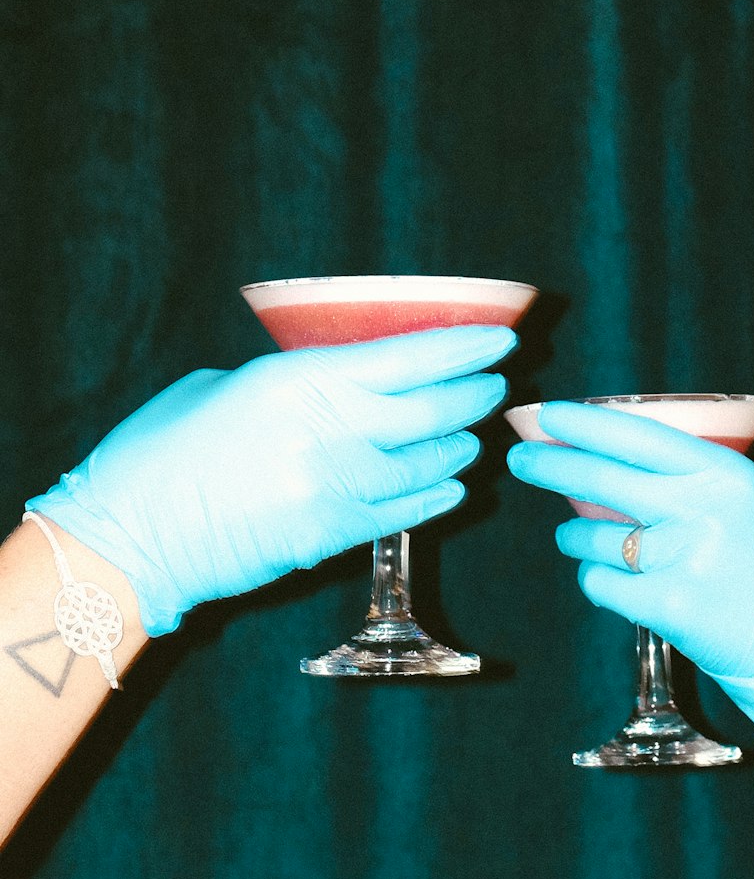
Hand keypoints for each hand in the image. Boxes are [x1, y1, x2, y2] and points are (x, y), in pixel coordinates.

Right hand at [27, 325, 516, 635]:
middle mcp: (329, 432)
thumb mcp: (224, 388)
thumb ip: (294, 382)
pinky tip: (454, 484)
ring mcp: (336, 489)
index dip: (463, 347)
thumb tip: (344, 381)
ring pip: (432, 463)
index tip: (499, 339)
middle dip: (476, 394)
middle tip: (495, 384)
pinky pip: (410, 512)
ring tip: (471, 432)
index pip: (408, 358)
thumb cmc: (160, 451)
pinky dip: (439, 495)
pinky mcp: (334, 537)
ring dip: (461, 445)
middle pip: (433, 410)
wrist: (129, 539)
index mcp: (298, 380)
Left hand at [507, 401, 753, 834]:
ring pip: (592, 537)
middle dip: (550, 466)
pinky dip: (597, 581)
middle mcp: (705, 509)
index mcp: (725, 473)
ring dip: (575, 538)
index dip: (586, 423)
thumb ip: (680, 473)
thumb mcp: (738, 497)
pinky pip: (599, 583)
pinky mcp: (668, 606)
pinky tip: (621, 582)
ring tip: (588, 541)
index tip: (548, 415)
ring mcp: (685, 559)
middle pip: (602, 479)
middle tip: (520, 461)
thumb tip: (592, 449)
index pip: (639, 436)